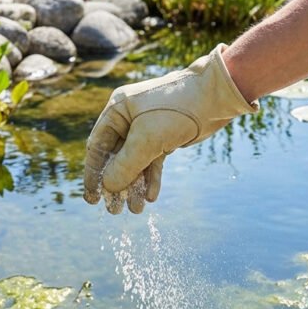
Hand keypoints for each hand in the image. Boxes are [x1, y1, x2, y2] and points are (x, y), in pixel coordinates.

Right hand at [84, 44, 257, 213]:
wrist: (215, 97)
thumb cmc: (176, 110)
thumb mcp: (146, 140)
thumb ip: (125, 165)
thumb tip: (107, 188)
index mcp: (117, 110)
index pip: (97, 147)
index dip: (94, 174)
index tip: (92, 199)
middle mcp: (128, 120)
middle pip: (115, 159)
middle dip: (116, 186)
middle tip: (115, 210)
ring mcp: (147, 130)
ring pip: (135, 164)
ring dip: (134, 187)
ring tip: (136, 210)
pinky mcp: (164, 138)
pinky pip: (152, 163)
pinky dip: (151, 180)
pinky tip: (151, 198)